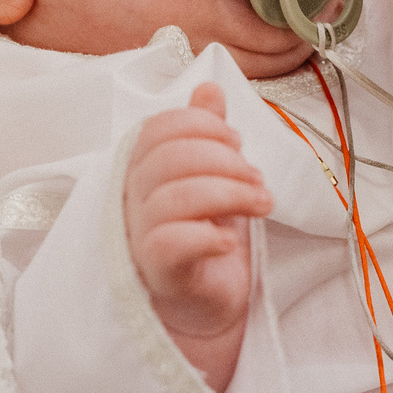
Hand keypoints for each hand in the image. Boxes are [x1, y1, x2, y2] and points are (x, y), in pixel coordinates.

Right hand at [125, 83, 272, 392]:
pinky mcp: (157, 273)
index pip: (156, 129)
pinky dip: (208, 236)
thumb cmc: (205, 235)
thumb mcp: (212, 176)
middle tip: (257, 179)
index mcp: (140, 169)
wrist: (207, 305)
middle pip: (168, 159)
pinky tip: (229, 242)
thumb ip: (206, 133)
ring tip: (262, 204)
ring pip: (174, 197)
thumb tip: (209, 88)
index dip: (202, 126)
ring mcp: (138, 237)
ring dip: (230, 194)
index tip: (237, 143)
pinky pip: (171, 243)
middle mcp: (130, 200)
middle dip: (225, 160)